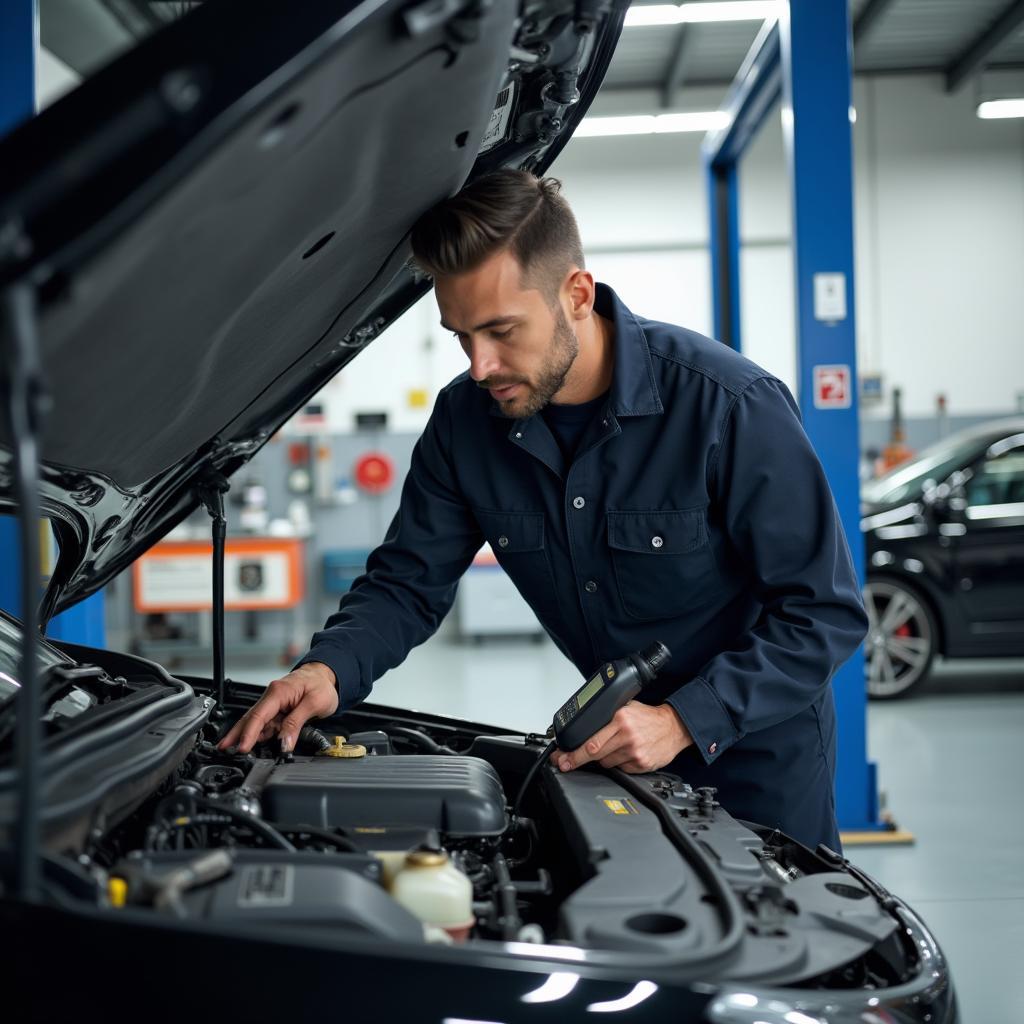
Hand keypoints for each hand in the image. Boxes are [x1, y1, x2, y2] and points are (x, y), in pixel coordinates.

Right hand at [217, 662, 338, 753]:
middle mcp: (272, 697)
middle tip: (223, 750)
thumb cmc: (321, 685)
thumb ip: (296, 723)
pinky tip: (249, 744)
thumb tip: (283, 743)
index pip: (258, 715)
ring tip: (233, 750)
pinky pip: (265, 724)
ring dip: (245, 736)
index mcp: (278, 692)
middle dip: (236, 735)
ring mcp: (273, 704)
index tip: (242, 748)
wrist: (327, 675)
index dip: (248, 734)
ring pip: (256, 723)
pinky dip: (257, 735)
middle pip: (250, 719)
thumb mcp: (314, 703)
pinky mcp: (278, 710)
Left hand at [550, 702, 693, 773]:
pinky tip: (625, 753)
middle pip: (594, 754)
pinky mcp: (641, 765)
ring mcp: (634, 753)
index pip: (591, 741)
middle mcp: (627, 736)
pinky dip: (617, 763)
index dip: (573, 752)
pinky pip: (620, 769)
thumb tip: (583, 726)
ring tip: (613, 747)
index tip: (561, 758)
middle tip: (565, 763)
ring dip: (602, 758)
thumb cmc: (648, 718)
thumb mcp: (626, 707)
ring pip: (606, 763)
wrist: (673, 727)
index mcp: (621, 719)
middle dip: (576, 760)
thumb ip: (607, 715)